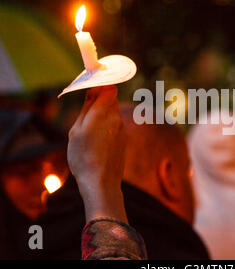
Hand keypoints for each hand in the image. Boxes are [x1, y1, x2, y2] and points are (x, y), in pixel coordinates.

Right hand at [67, 85, 126, 222]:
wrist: (101, 182)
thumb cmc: (83, 156)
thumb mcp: (76, 130)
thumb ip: (87, 108)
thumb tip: (93, 90)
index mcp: (103, 112)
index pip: (109, 87)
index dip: (100, 86)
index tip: (90, 91)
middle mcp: (116, 118)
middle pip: (111, 100)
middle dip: (100, 103)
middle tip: (85, 115)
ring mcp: (122, 129)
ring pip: (113, 114)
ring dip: (103, 117)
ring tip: (89, 134)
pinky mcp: (124, 139)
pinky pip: (115, 126)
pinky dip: (107, 129)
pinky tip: (97, 143)